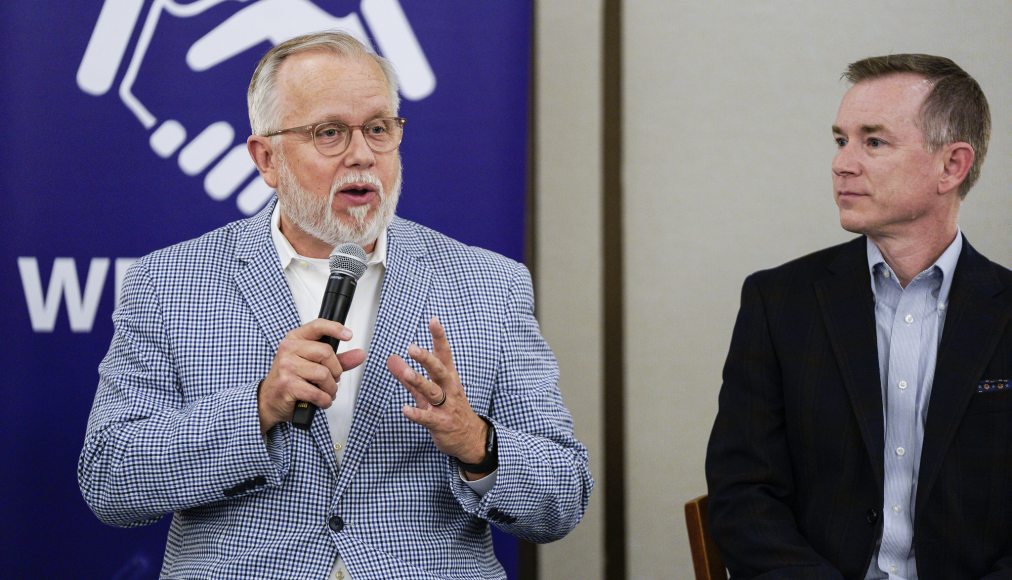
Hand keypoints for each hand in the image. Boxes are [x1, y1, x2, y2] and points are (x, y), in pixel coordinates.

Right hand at [258, 319, 365, 433]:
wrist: (269, 400)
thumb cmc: (291, 379)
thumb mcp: (313, 364)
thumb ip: (339, 359)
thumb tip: (360, 355)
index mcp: (295, 339)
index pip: (317, 326)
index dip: (335, 328)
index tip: (348, 335)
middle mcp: (289, 350)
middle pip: (326, 353)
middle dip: (336, 370)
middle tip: (332, 378)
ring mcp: (287, 367)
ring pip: (324, 374)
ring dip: (330, 388)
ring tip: (325, 391)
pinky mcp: (288, 385)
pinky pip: (317, 392)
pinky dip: (325, 400)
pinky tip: (321, 400)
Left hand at [386, 317, 488, 474]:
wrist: (471, 438)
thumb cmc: (450, 410)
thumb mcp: (430, 390)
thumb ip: (408, 376)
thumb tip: (392, 359)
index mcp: (448, 378)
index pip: (444, 354)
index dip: (439, 337)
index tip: (433, 320)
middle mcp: (449, 389)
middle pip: (439, 370)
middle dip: (427, 358)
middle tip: (412, 347)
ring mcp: (446, 407)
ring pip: (433, 391)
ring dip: (419, 381)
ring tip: (406, 372)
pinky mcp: (441, 423)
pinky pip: (428, 418)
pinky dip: (417, 413)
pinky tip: (405, 410)